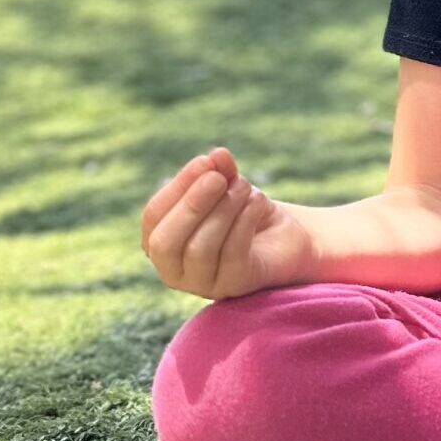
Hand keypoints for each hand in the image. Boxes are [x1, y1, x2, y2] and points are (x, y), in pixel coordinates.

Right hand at [141, 147, 313, 300]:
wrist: (286, 237)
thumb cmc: (245, 211)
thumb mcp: (229, 186)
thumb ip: (220, 171)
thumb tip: (217, 155)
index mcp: (161, 242)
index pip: (153, 217)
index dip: (178, 186)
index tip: (205, 162)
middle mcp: (175, 270)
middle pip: (166, 242)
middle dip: (191, 205)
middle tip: (218, 179)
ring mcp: (203, 284)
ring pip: (200, 248)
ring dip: (224, 209)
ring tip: (245, 187)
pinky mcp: (235, 285)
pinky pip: (232, 253)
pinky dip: (245, 220)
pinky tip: (258, 202)